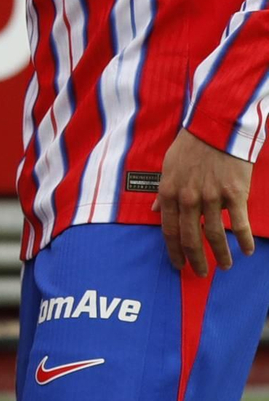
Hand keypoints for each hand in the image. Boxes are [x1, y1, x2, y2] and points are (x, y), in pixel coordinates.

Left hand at [158, 129, 255, 275]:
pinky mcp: (234, 194)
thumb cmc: (190, 146)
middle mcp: (188, 199)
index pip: (169, 231)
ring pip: (215, 236)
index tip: (178, 265)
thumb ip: (161, 191)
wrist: (216, 127)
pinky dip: (244, 240)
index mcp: (169, 193)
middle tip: (201, 273)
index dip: (174, 251)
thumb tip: (153, 209)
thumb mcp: (167, 167)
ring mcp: (211, 198)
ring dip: (221, 255)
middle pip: (190, 238)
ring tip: (225, 266)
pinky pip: (239, 224)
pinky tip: (247, 251)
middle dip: (196, 260)